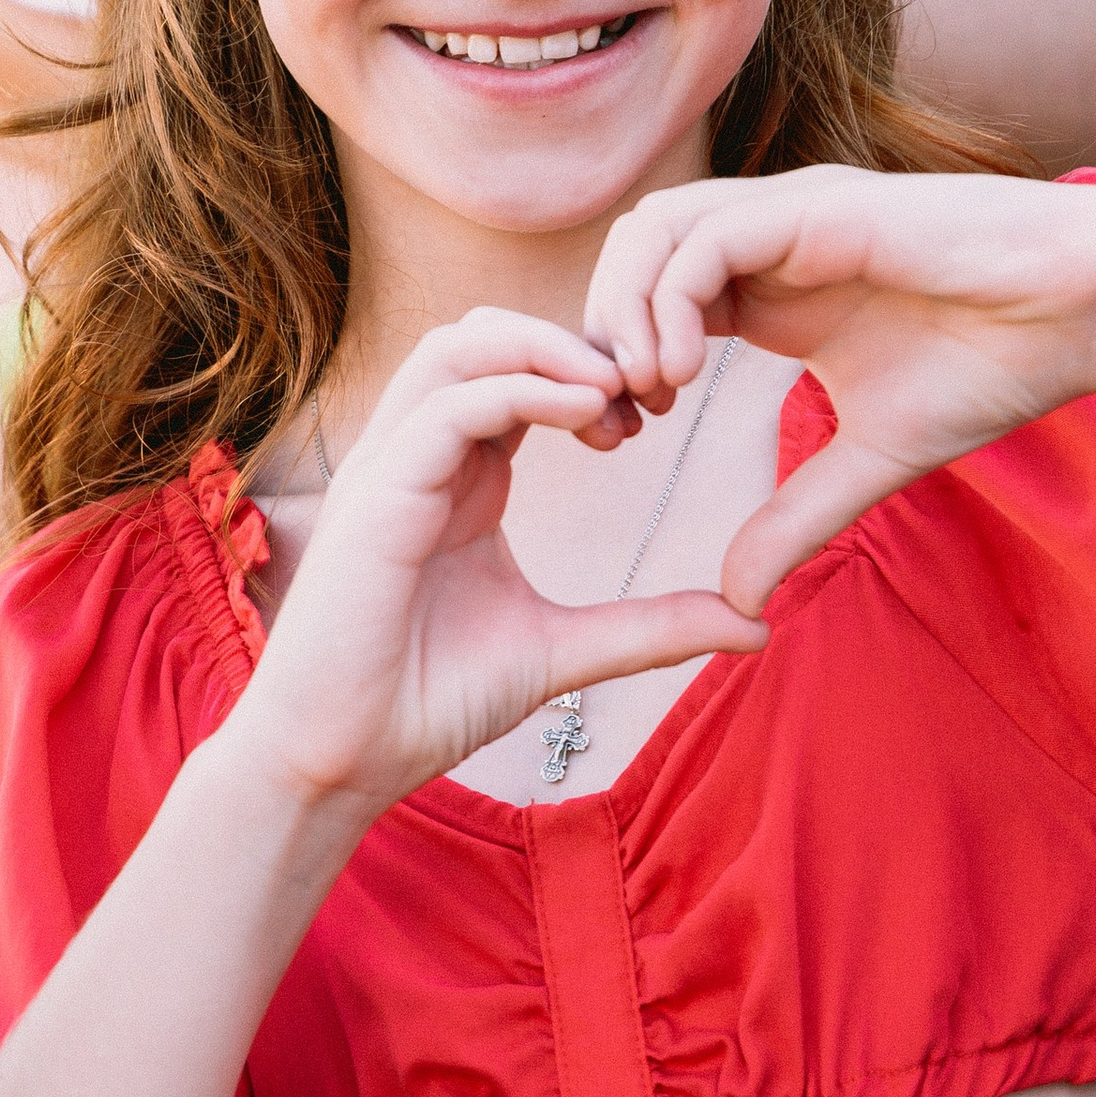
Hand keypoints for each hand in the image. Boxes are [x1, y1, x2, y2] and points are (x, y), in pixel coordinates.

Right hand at [225, 309, 760, 822]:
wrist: (341, 761)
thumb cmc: (427, 702)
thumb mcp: (564, 651)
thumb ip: (650, 627)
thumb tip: (754, 624)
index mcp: (458, 477)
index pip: (519, 374)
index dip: (590, 374)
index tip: (650, 417)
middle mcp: (419, 456)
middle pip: (488, 335)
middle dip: (572, 342)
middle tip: (644, 390)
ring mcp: (392, 467)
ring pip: (460, 346)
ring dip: (545, 346)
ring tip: (615, 384)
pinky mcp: (377, 494)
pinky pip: (449, 405)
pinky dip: (520, 391)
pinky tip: (584, 410)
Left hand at [585, 169, 1095, 616]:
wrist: (1083, 310)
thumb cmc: (994, 365)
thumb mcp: (871, 461)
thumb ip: (797, 519)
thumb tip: (740, 601)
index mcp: (767, 286)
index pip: (648, 299)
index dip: (615, 363)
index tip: (620, 440)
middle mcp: (767, 239)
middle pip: (630, 254)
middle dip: (599, 333)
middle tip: (612, 419)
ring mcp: (789, 216)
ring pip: (654, 230)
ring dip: (627, 311)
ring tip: (648, 395)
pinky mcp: (819, 208)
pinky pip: (707, 238)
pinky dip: (674, 301)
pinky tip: (685, 373)